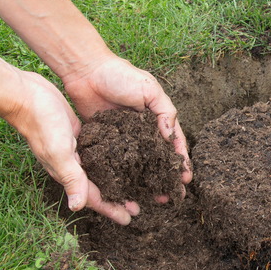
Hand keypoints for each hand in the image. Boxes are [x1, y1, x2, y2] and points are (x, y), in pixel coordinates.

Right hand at [6, 70, 139, 224]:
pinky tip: (123, 157)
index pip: (93, 198)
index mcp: (67, 173)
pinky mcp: (78, 135)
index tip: (129, 220)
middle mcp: (72, 166)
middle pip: (99, 187)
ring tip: (134, 185)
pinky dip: (110, 159)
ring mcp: (75, 151)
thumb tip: (77, 208)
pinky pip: (97, 153)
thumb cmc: (42, 124)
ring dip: (116, 179)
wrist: (26, 95)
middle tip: (138, 205)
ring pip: (99, 171)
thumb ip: (71, 178)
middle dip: (117, 198)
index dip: (111, 209)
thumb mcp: (59, 152)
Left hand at [59, 54, 192, 200]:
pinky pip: (114, 162)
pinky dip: (120, 176)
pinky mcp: (104, 142)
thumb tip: (171, 136)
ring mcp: (123, 139)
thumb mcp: (150, 89)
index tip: (185, 179)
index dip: (180, 161)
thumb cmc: (120, 75)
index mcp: (156, 118)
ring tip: (151, 199)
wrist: (85, 70)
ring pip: (137, 165)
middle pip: (156, 160)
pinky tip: (125, 190)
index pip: (173, 143)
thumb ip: (164, 111)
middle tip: (171, 196)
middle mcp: (142, 132)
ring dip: (145, 182)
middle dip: (165, 178)